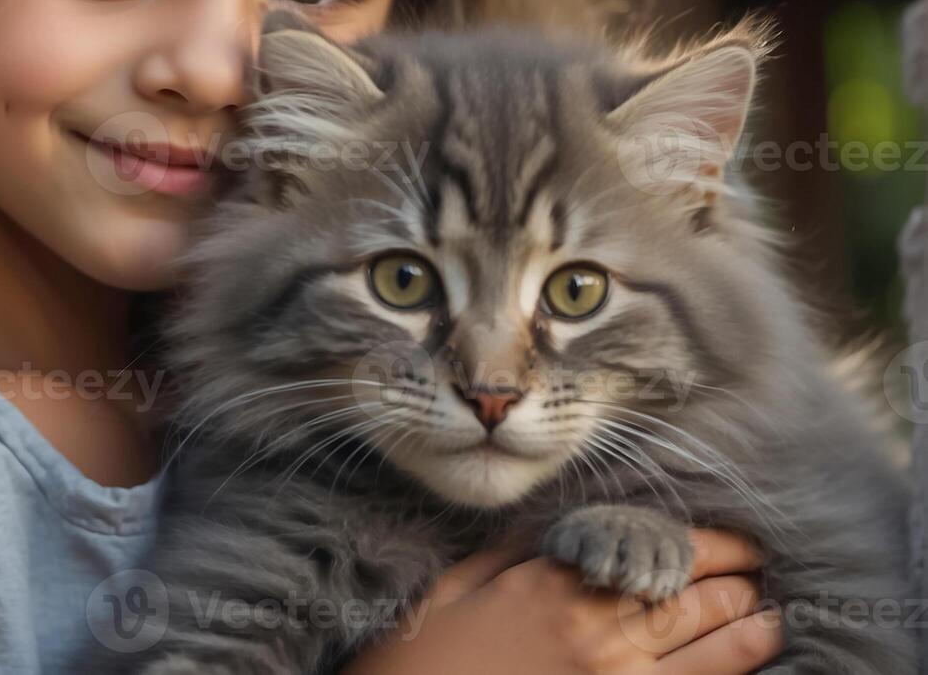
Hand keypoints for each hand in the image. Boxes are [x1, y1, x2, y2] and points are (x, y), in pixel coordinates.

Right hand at [344, 530, 782, 674]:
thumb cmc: (422, 659)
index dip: (707, 546)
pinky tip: (749, 657)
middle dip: (737, 582)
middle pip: (693, 596)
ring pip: (710, 646)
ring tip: (768, 616)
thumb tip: (553, 530)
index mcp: (552, 584)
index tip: (731, 543)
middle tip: (758, 573)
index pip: (652, 552)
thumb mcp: (455, 590)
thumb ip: (509, 558)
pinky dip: (728, 671)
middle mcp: (595, 627)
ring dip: (749, 625)